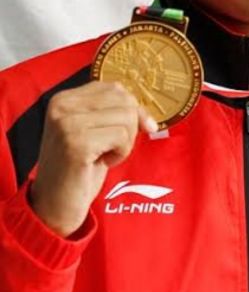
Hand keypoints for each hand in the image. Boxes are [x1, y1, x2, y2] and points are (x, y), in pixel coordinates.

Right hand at [29, 82, 157, 236]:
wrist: (55, 203)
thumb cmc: (80, 168)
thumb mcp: (96, 133)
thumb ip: (115, 114)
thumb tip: (150, 119)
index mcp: (65, 99)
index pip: (115, 88)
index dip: (133, 108)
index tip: (138, 128)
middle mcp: (62, 106)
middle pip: (124, 101)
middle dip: (130, 126)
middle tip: (113, 147)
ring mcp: (67, 123)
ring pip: (126, 118)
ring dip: (125, 142)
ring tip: (105, 155)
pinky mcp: (77, 142)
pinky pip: (122, 136)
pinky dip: (121, 153)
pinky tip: (103, 162)